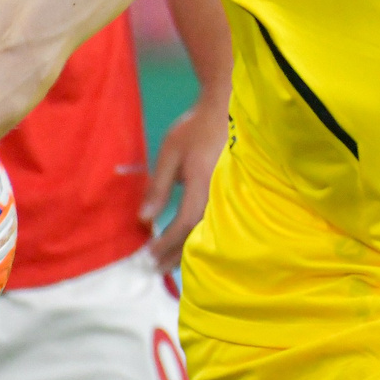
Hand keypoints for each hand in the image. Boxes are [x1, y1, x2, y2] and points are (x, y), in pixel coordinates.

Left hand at [143, 102, 227, 267]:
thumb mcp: (170, 154)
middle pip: (198, 235)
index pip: (182, 224)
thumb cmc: (195, 130)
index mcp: (202, 185)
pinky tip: (193, 243)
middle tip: (157, 268)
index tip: (149, 253)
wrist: (225, 111)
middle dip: (176, 254)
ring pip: (210, 232)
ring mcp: (230, 195)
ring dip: (190, 249)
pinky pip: (218, 222)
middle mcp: (219, 195)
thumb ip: (157, 187)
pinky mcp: (234, 194)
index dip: (165, 243)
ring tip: (172, 262)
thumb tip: (144, 219)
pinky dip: (202, 236)